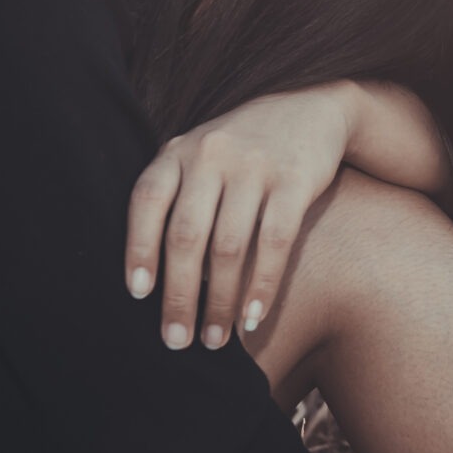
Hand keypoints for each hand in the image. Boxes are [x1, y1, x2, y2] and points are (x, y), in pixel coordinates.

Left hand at [126, 83, 354, 348]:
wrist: (314, 111)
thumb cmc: (244, 151)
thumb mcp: (202, 157)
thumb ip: (177, 197)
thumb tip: (152, 279)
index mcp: (178, 151)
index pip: (147, 202)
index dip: (138, 250)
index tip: (138, 296)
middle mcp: (211, 154)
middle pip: (186, 235)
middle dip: (179, 295)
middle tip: (176, 340)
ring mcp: (253, 166)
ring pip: (228, 246)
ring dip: (219, 302)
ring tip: (214, 340)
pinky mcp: (294, 180)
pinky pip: (274, 242)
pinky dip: (262, 285)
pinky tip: (253, 317)